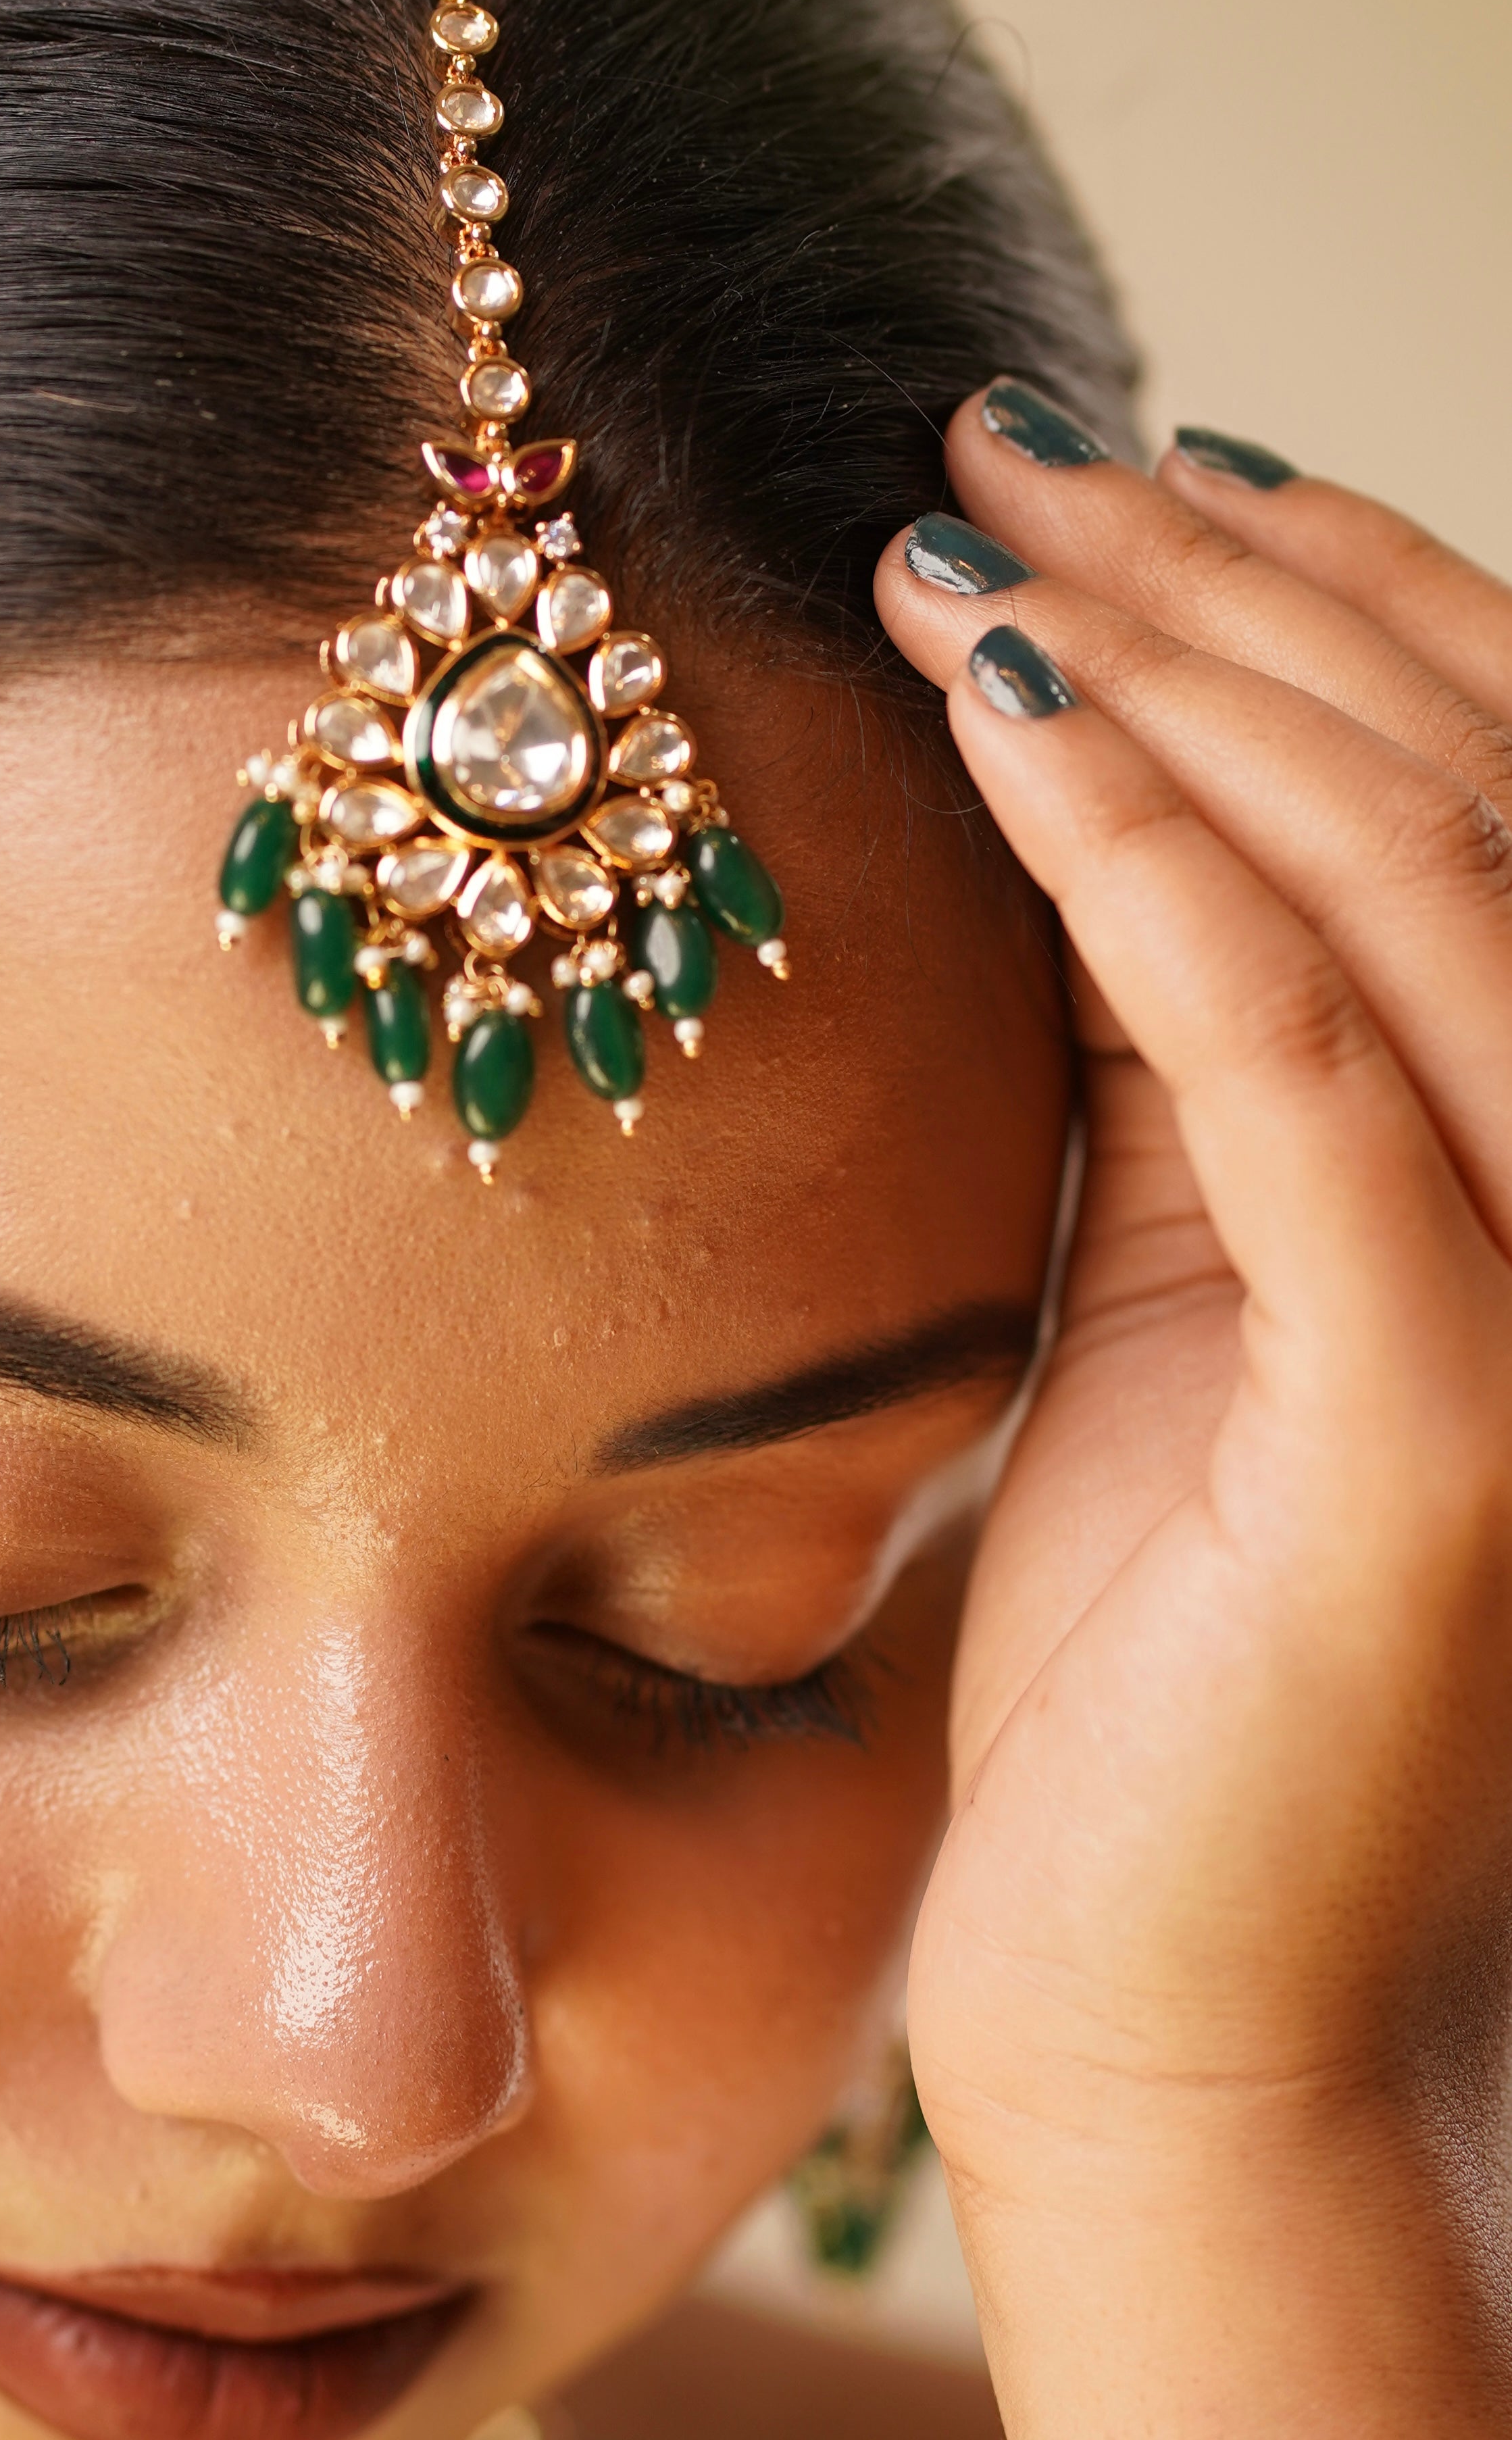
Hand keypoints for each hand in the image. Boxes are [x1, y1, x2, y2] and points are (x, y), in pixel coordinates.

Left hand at [875, 391, 1511, 2439]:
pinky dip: (1169, 880)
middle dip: (1228, 589)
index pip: (1469, 802)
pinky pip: (1305, 1078)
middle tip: (1002, 451)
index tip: (1122, 472)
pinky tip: (1018, 726)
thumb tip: (1090, 816)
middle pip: (1454, 793)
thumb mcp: (1167, 1295)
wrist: (1153, 1988)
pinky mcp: (1448, 1424)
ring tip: (976, 539)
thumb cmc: (1141, 1659)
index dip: (1321, 604)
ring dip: (1187, 680)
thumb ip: (1172, 1070)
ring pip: (1410, 890)